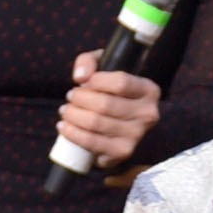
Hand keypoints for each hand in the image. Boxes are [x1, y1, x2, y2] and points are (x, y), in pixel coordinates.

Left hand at [56, 52, 163, 167]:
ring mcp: (136, 135)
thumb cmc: (110, 93)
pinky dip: (72, 133)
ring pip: (95, 123)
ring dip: (72, 115)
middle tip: (70, 96)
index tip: (84, 83)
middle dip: (79, 99)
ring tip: (65, 111)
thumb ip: (89, 61)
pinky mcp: (122, 152)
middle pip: (104, 104)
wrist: (118, 127)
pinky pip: (91, 142)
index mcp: (149, 91)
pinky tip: (64, 127)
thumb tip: (80, 77)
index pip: (120, 82)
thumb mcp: (104, 68)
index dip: (96, 81)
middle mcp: (148, 114)